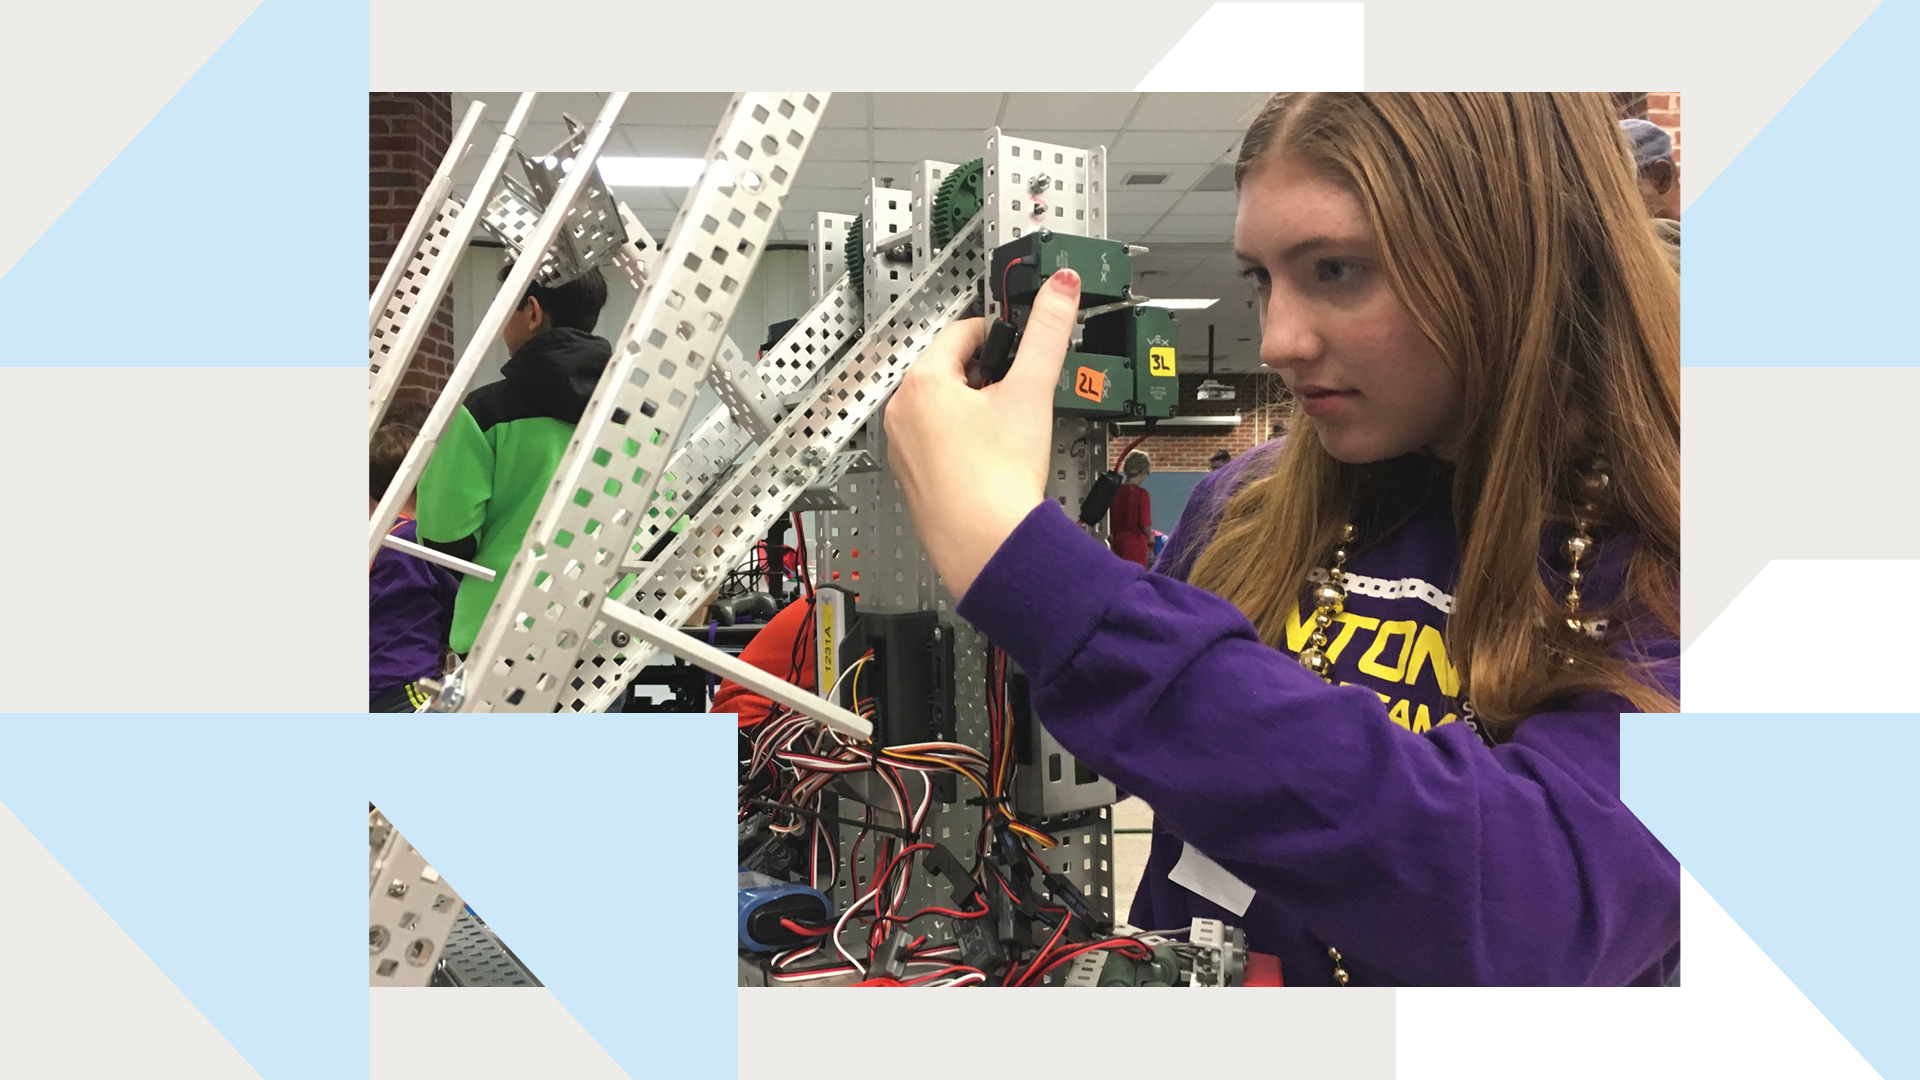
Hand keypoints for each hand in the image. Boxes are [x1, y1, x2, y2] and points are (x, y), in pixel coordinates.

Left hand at [884, 268, 1082, 600]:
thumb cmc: (999, 475)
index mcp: (922, 380)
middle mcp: (902, 410)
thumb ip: (1047, 332)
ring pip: (942, 407)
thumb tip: (1060, 287)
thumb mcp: (1030, 391)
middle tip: (1019, 395)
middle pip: (949, 369)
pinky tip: (989, 460)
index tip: (1020, 347)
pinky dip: (961, 441)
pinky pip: (936, 442)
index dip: (998, 335)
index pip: (962, 332)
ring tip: (1007, 431)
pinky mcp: (911, 477)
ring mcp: (901, 447)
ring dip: (974, 408)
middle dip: (986, 375)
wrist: (988, 545)